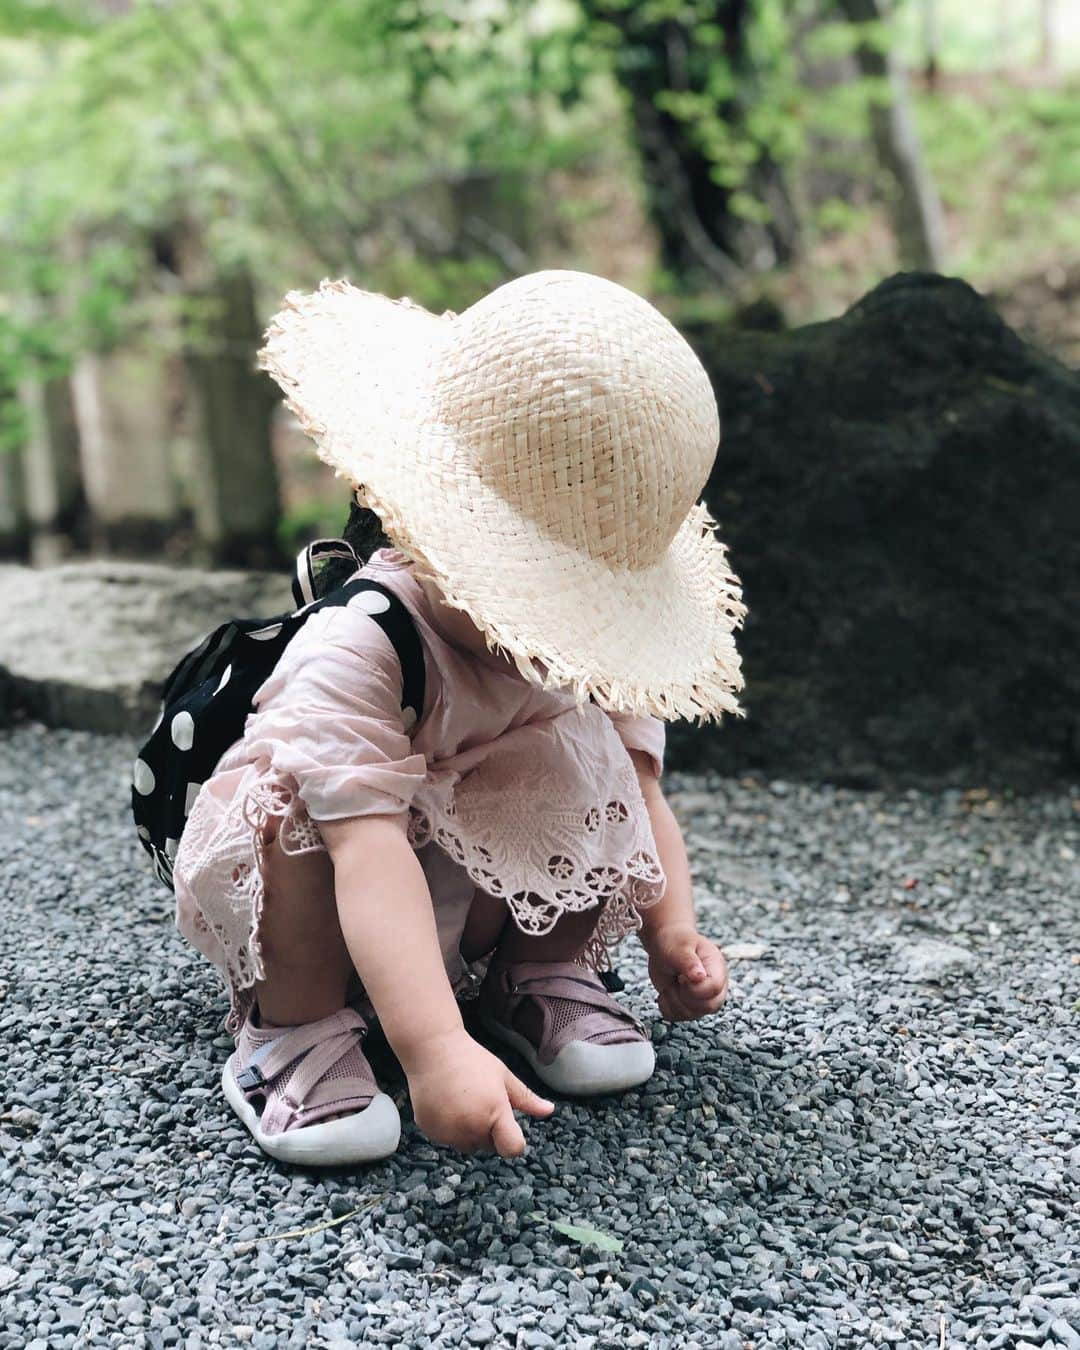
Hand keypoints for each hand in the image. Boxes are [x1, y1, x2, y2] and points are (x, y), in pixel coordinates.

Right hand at [405, 1028, 553, 1157]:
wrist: (432, 1050)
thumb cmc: (472, 1060)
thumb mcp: (503, 1076)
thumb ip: (526, 1098)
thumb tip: (549, 1110)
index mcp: (494, 1113)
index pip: (512, 1148)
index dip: (514, 1142)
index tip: (509, 1128)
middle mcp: (471, 1127)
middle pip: (489, 1146)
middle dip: (489, 1131)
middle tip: (481, 1102)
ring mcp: (448, 1132)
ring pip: (468, 1146)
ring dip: (469, 1134)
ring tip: (463, 1103)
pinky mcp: (430, 1132)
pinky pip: (447, 1141)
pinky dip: (449, 1130)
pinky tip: (447, 1105)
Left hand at [644, 924, 728, 1021]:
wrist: (665, 943)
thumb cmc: (675, 940)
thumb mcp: (680, 947)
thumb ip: (688, 962)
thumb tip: (700, 978)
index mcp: (717, 968)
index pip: (714, 988)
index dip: (694, 987)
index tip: (681, 976)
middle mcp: (715, 986)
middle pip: (709, 1007)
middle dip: (685, 996)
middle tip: (676, 979)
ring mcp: (702, 998)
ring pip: (692, 1015)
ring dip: (674, 1000)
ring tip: (671, 982)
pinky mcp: (688, 1006)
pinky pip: (677, 1018)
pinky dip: (666, 1007)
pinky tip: (666, 991)